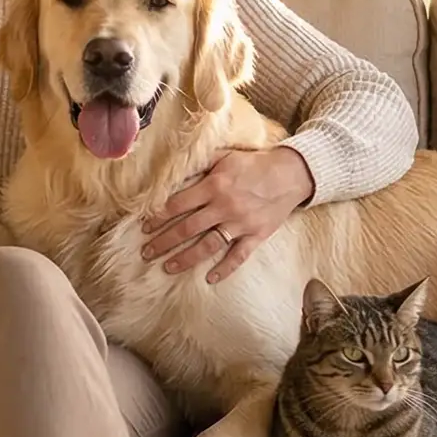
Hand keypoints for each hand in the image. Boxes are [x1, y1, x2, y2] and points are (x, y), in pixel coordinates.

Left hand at [139, 146, 313, 282]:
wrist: (291, 174)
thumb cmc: (254, 164)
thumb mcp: (224, 157)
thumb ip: (199, 164)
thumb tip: (173, 171)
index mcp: (214, 186)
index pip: (178, 204)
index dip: (158, 216)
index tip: (144, 227)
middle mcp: (225, 207)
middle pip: (187, 228)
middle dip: (164, 241)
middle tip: (147, 252)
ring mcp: (241, 224)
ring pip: (208, 246)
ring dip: (186, 258)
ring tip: (167, 267)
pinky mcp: (256, 235)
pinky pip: (238, 256)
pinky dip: (225, 269)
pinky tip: (209, 279)